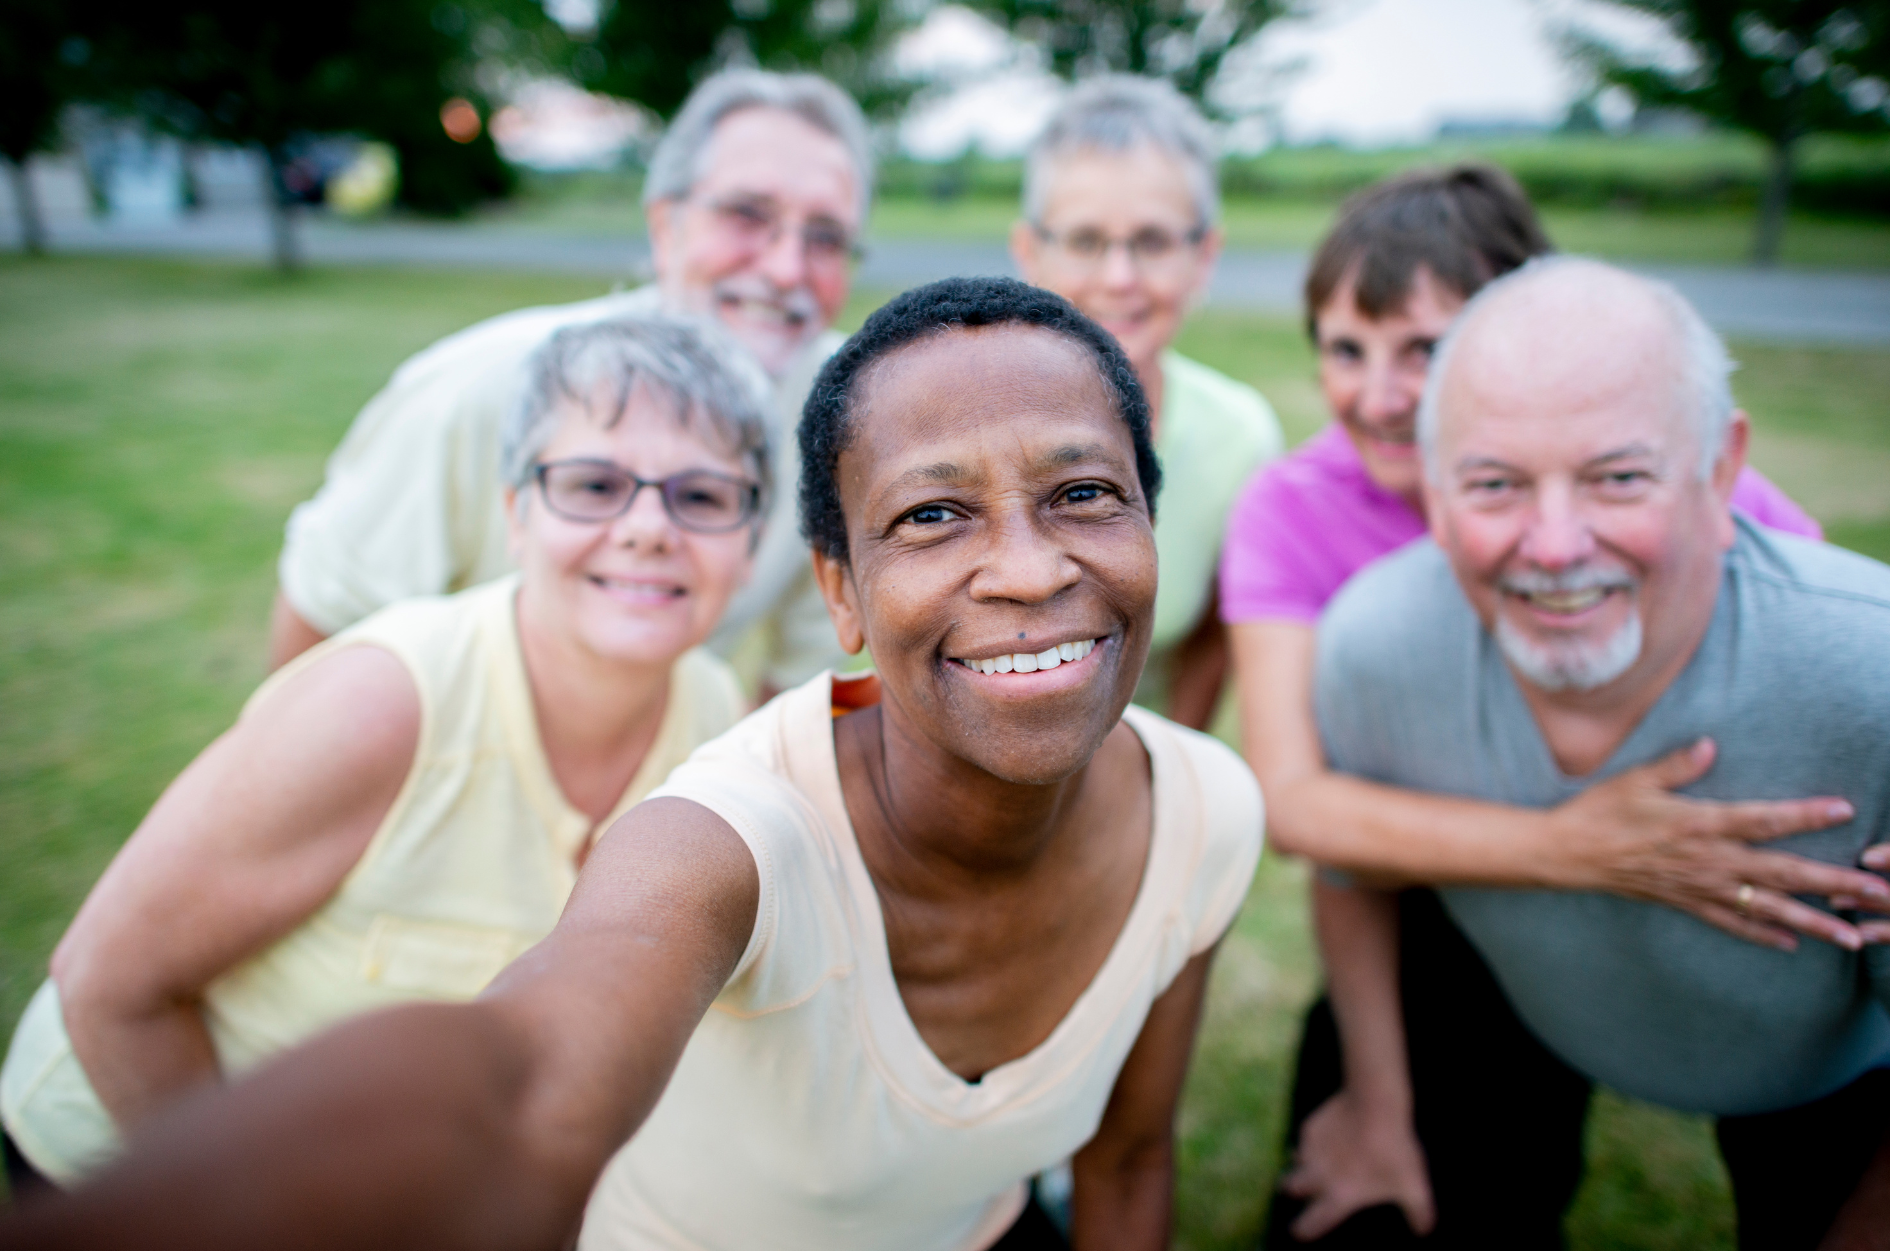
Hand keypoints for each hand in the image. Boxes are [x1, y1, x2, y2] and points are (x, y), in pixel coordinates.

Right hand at [1278, 1089, 1434, 1241]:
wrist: (1375, 1103)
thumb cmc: (1394, 1150)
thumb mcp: (1414, 1185)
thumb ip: (1418, 1212)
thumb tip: (1423, 1230)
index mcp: (1339, 1196)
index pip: (1310, 1223)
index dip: (1302, 1231)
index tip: (1301, 1232)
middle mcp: (1317, 1176)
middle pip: (1290, 1189)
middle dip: (1294, 1191)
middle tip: (1305, 1190)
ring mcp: (1310, 1150)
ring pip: (1294, 1162)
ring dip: (1301, 1165)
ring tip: (1315, 1161)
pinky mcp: (1310, 1127)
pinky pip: (1304, 1139)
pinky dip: (1312, 1142)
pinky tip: (1328, 1137)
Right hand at [1547, 739, 1885, 951]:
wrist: (1567, 853)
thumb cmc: (1600, 811)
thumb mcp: (1637, 779)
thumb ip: (1679, 765)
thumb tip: (1711, 745)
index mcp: (1700, 823)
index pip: (1763, 819)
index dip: (1805, 814)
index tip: (1843, 809)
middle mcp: (1708, 859)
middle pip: (1784, 872)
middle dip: (1834, 882)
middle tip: (1877, 893)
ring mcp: (1699, 886)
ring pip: (1768, 906)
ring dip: (1815, 921)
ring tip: (1854, 935)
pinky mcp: (1686, 902)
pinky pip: (1732, 923)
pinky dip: (1764, 934)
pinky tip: (1793, 942)